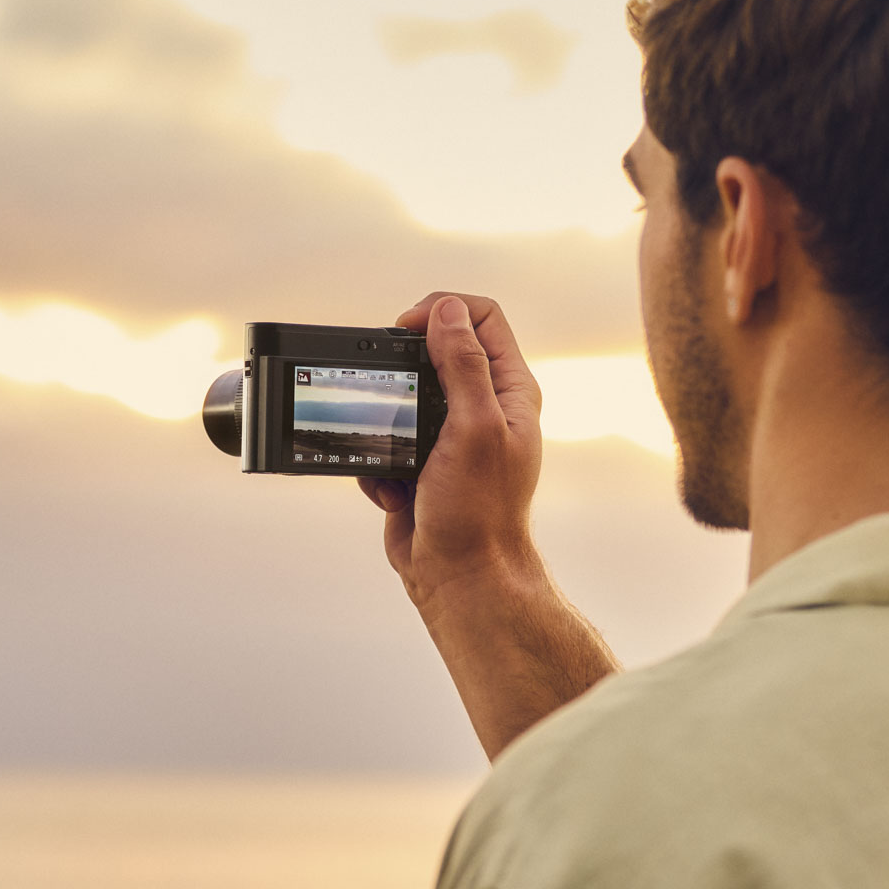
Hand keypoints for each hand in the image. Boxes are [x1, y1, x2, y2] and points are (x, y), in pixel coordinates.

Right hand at [358, 292, 544, 607]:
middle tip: (388, 389)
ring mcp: (450, 437)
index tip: (406, 329)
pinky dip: (379, 463)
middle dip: (402, 369)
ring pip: (403, 397)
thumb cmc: (479, 511)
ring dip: (386, 422)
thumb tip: (447, 311)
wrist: (460, 577)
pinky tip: (394, 490)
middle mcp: (484, 408)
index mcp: (509, 391)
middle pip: (437, 350)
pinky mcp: (421, 465)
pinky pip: (386, 441)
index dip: (441, 311)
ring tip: (396, 454)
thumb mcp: (473, 426)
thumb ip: (462, 364)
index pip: (481, 318)